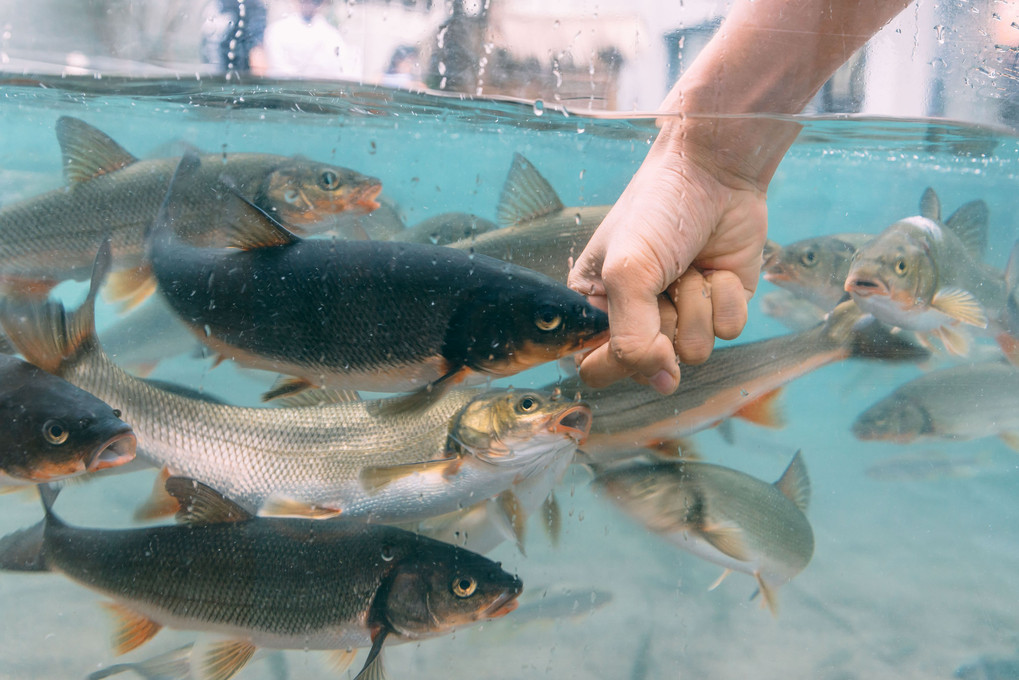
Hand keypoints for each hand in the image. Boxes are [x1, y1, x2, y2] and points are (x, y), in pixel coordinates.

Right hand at [567, 126, 768, 394]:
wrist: (714, 170)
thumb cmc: (657, 211)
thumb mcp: (627, 272)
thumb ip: (631, 338)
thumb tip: (663, 384)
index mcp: (597, 308)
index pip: (596, 368)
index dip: (617, 361)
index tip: (635, 329)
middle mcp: (638, 317)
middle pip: (650, 367)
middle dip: (663, 323)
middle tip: (663, 283)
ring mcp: (681, 314)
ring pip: (694, 352)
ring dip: (697, 305)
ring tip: (690, 266)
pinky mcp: (721, 307)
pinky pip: (729, 331)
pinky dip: (726, 297)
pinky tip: (716, 266)